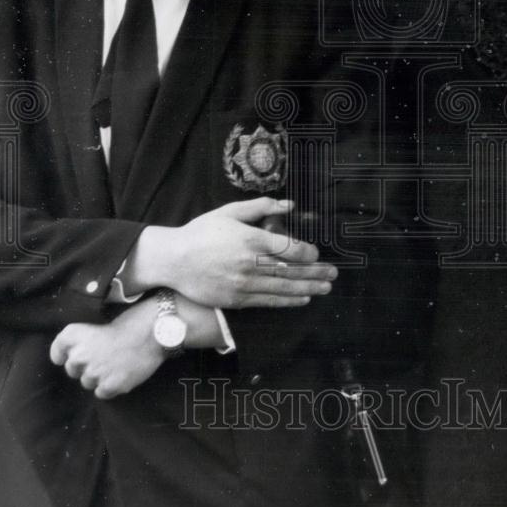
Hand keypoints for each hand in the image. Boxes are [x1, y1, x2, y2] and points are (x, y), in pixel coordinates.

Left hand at [50, 298, 162, 399]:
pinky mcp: (109, 386)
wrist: (153, 333)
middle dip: (84, 365)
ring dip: (97, 377)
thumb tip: (76, 359)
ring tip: (115, 365)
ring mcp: (94, 373)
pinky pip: (101, 392)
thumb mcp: (99, 325)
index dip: (61, 354)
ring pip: (87, 382)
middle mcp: (79, 354)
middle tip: (102, 357)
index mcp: (75, 334)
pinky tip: (121, 374)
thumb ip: (83, 341)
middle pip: (72, 369)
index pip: (57, 350)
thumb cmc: (129, 324)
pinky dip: (110, 386)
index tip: (66, 355)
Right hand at [123, 198, 337, 307]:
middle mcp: (250, 264)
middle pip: (291, 270)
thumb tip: (289, 205)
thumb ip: (260, 207)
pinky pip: (268, 302)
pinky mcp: (236, 300)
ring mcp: (244, 284)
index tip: (317, 254)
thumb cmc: (201, 232)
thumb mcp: (229, 212)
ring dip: (308, 288)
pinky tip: (302, 299)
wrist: (173, 260)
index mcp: (250, 239)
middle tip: (333, 274)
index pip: (289, 248)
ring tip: (325, 288)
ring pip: (283, 288)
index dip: (308, 253)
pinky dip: (288, 301)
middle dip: (315, 273)